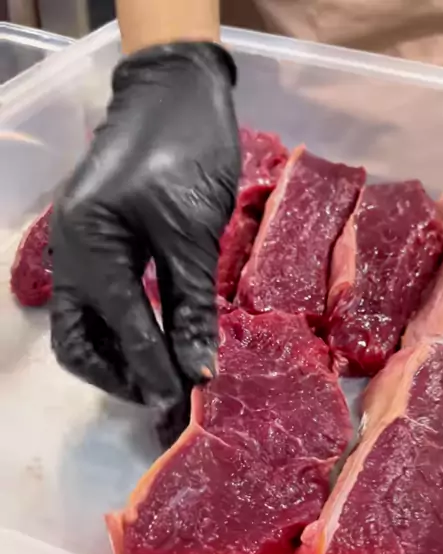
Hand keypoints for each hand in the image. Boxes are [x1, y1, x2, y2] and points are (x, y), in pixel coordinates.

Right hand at [50, 41, 239, 421]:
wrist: (176, 89)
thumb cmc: (187, 149)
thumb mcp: (193, 233)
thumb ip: (191, 305)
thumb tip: (198, 370)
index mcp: (91, 247)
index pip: (122, 330)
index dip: (153, 372)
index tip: (182, 403)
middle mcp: (73, 255)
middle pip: (78, 342)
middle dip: (118, 376)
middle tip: (162, 397)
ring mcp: (81, 250)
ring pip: (84, 328)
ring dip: (118, 360)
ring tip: (161, 379)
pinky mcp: (99, 246)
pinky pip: (100, 304)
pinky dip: (125, 330)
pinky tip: (157, 344)